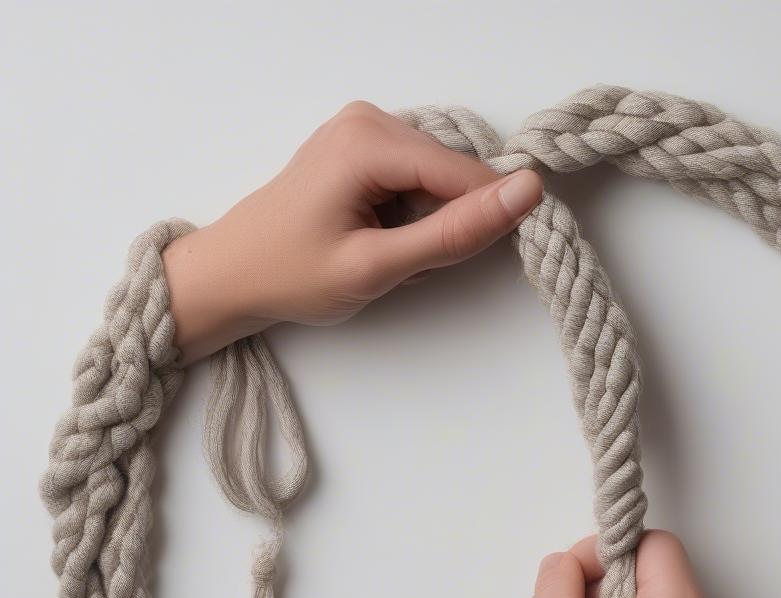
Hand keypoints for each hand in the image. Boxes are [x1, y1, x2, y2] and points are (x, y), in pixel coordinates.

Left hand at [163, 101, 543, 361]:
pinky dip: (409, 216)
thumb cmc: (293, 275)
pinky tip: (377, 236)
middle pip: (452, 173)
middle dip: (442, 225)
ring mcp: (364, 127)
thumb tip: (527, 192)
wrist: (232, 273)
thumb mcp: (377, 265)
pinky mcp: (362, 143)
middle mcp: (370, 118)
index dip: (480, 221)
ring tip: (382, 252)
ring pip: (437, 179)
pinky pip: (416, 178)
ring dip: (425, 224)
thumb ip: (453, 233)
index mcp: (369, 140)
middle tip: (398, 264)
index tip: (451, 264)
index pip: (465, 173)